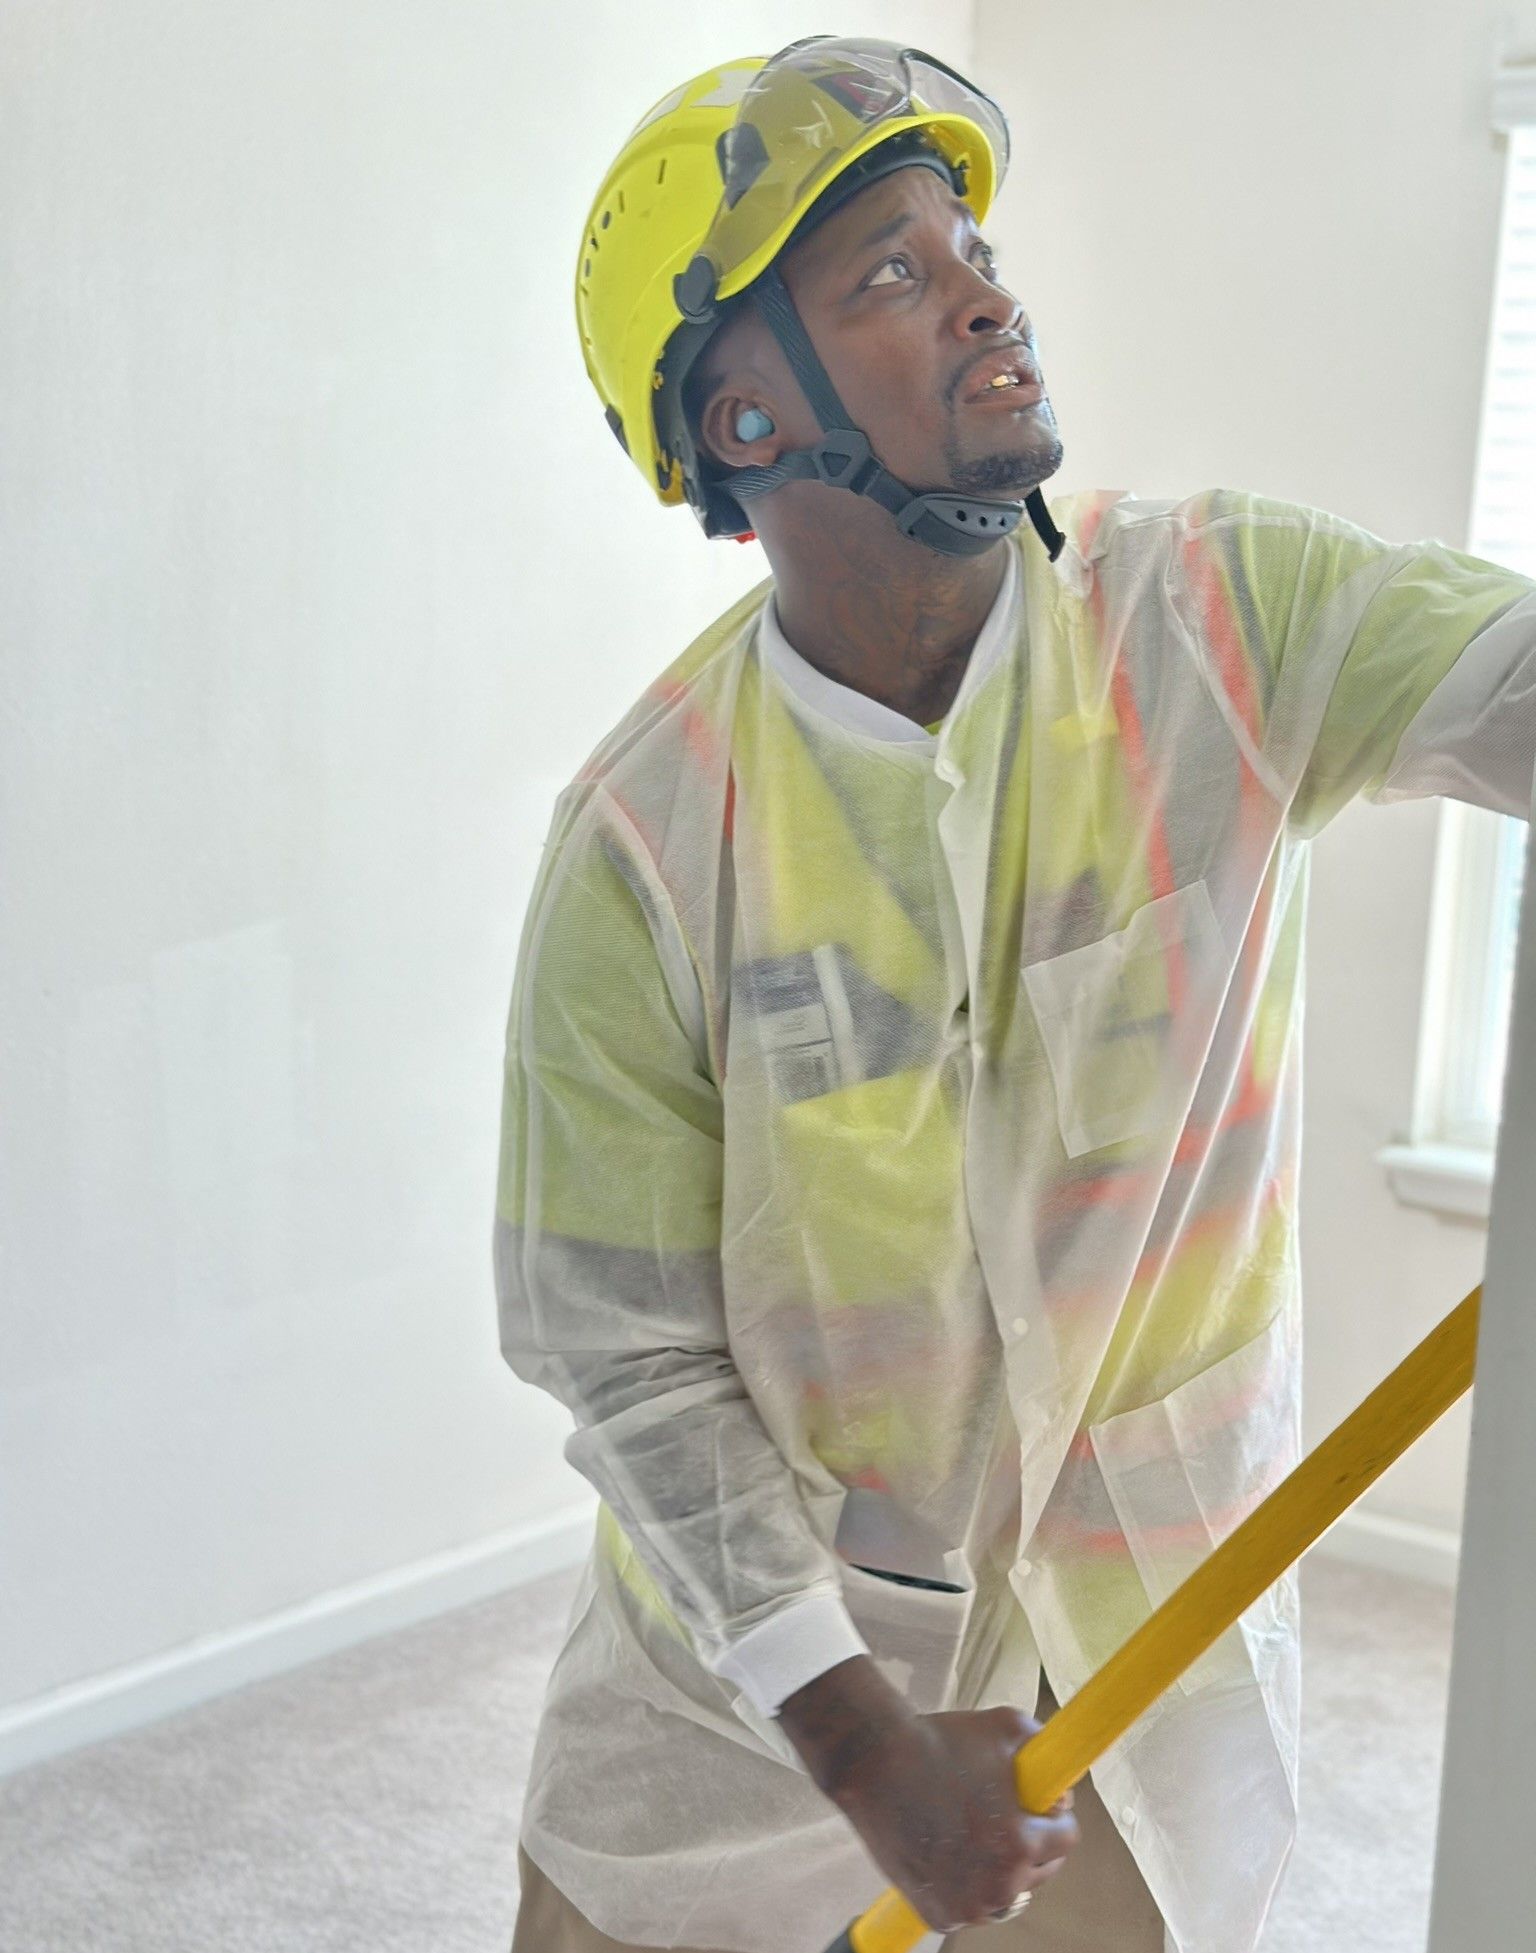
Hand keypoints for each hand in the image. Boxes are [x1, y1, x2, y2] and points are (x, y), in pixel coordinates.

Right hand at [776, 1657, 1077, 1932]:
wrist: (874, 1763)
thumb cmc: (940, 1742)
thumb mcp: (1005, 1726)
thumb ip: (1044, 1747)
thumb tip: (1060, 1775)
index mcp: (1020, 1844)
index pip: (1066, 1839)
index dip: (1054, 1814)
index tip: (1038, 1803)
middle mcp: (998, 1886)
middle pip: (1039, 1870)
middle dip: (1029, 1842)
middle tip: (1002, 1814)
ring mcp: (966, 1905)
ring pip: (1004, 1892)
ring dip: (999, 1868)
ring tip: (974, 1831)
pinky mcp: (937, 1914)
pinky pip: (969, 1905)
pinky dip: (965, 1885)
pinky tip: (951, 1850)